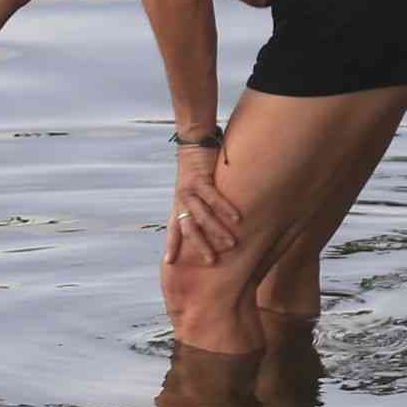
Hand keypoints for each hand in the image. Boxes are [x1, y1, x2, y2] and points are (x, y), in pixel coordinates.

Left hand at [164, 147, 242, 265]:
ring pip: (203, 216)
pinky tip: (237, 218)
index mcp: (179, 205)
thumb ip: (200, 207)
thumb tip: (213, 224)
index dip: (171, 245)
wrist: (193, 144)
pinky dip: (225, 208)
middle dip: (200, 245)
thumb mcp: (194, 191)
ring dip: (217, 231)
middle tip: (211, 261)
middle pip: (189, 228)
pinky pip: (213, 197)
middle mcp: (182, 200)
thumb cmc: (198, 170)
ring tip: (231, 243)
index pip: (174, 229)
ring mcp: (189, 191)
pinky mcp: (200, 180)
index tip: (169, 262)